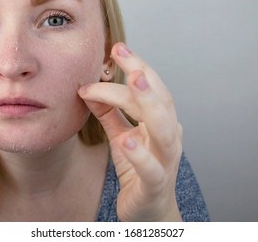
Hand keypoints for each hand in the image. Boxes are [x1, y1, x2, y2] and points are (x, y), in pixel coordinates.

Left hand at [79, 43, 182, 220]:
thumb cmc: (138, 170)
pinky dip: (140, 154)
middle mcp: (168, 138)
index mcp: (160, 123)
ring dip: (149, 103)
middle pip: (161, 102)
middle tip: (122, 53)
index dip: (137, 66)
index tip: (117, 47)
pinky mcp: (155, 185)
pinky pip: (151, 168)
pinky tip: (126, 140)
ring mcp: (165, 161)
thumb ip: (110, 114)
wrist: (149, 210)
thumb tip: (89, 90)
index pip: (151, 89)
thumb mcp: (122, 137)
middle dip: (143, 75)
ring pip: (164, 130)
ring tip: (134, 81)